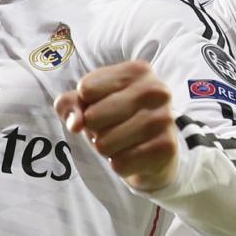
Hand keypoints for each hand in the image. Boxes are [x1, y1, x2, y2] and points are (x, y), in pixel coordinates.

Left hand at [54, 60, 178, 191]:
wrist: (156, 152)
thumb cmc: (117, 119)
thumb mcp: (89, 103)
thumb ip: (69, 104)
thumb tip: (74, 124)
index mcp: (137, 70)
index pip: (85, 90)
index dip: (86, 105)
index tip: (104, 107)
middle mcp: (155, 90)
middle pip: (92, 117)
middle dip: (94, 130)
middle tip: (113, 129)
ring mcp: (163, 118)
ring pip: (104, 144)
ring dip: (106, 149)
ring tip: (123, 142)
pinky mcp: (166, 147)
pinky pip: (120, 163)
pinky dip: (120, 165)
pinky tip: (134, 156)